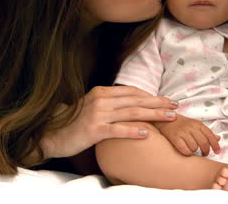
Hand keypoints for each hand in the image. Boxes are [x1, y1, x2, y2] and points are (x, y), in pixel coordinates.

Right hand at [39, 86, 177, 158]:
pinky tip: (146, 133)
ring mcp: (97, 114)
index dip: (151, 96)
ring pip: (131, 112)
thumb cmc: (74, 122)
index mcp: (101, 92)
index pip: (132, 92)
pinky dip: (133, 130)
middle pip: (136, 100)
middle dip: (158, 103)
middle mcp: (100, 100)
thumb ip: (110, 103)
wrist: (52, 134)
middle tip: (175, 106)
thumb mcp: (93, 107)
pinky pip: (117, 129)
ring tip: (169, 117)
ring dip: (153, 115)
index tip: (166, 100)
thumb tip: (132, 104)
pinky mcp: (93, 130)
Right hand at [155, 114, 219, 156]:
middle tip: (204, 153)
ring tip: (193, 150)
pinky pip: (185, 150)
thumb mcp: (195, 125)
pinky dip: (187, 153)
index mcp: (198, 124)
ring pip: (194, 147)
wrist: (164, 120)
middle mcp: (191, 127)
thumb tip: (218, 138)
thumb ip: (206, 132)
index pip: (210, 136)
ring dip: (195, 151)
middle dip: (206, 151)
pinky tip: (186, 151)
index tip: (217, 151)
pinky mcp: (174, 138)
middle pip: (204, 143)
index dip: (215, 145)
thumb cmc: (181, 124)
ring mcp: (182, 132)